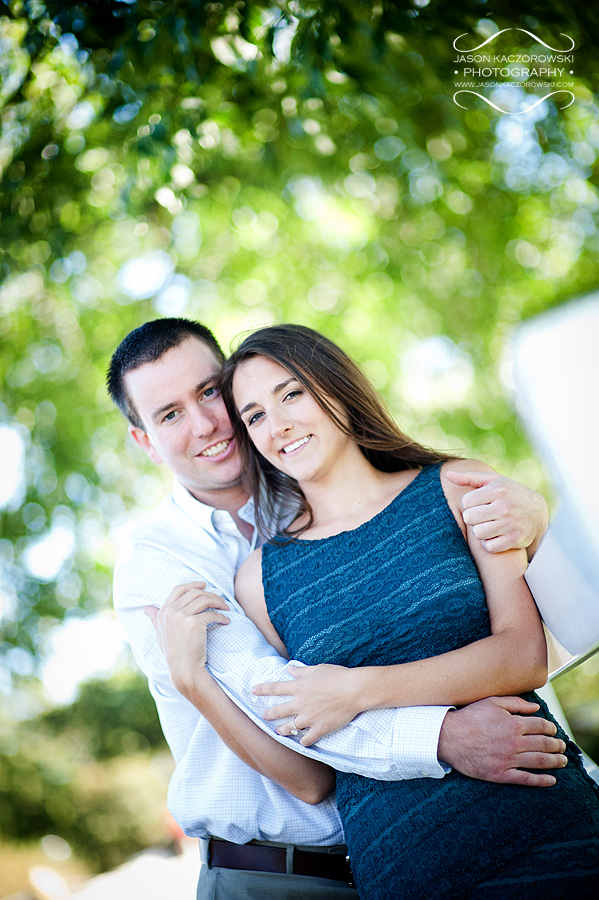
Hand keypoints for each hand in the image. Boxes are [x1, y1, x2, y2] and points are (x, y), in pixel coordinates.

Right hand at [144, 582, 229, 694]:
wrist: (184, 669)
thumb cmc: (174, 653)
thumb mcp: (160, 634)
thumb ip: (155, 619)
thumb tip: (146, 608)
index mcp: (163, 612)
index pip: (178, 589)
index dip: (192, 585)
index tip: (204, 585)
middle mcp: (170, 612)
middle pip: (194, 593)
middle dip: (210, 594)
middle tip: (221, 601)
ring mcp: (181, 616)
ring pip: (204, 599)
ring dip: (218, 602)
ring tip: (225, 608)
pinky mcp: (194, 623)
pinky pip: (212, 613)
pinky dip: (222, 616)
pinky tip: (226, 620)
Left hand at [252, 663, 363, 745]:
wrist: (354, 690)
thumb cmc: (338, 676)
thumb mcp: (318, 669)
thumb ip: (301, 670)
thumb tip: (289, 668)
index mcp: (299, 687)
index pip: (275, 688)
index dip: (262, 690)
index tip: (253, 691)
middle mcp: (300, 703)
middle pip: (279, 711)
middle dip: (269, 714)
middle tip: (264, 716)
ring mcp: (309, 718)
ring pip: (290, 727)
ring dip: (282, 730)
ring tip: (278, 732)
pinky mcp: (320, 728)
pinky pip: (307, 739)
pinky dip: (304, 741)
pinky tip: (302, 742)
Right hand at [438, 696, 566, 786]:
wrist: (449, 737)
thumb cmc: (469, 717)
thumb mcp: (492, 702)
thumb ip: (516, 703)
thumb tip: (535, 708)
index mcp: (513, 724)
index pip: (541, 727)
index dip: (551, 728)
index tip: (553, 730)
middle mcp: (514, 743)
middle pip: (544, 744)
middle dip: (557, 745)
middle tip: (562, 746)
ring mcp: (508, 760)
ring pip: (539, 762)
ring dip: (555, 762)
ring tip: (562, 761)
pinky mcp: (501, 774)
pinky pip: (526, 779)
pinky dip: (542, 781)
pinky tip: (551, 780)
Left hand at [445, 470, 548, 554]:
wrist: (537, 511)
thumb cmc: (509, 493)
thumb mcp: (492, 481)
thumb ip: (469, 478)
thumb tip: (447, 475)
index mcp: (497, 490)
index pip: (466, 502)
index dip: (468, 505)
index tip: (477, 505)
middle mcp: (504, 507)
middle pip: (469, 518)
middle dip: (472, 518)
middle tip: (481, 516)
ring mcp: (510, 524)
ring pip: (478, 533)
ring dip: (480, 532)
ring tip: (487, 526)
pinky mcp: (515, 539)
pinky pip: (489, 547)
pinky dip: (489, 544)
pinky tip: (495, 536)